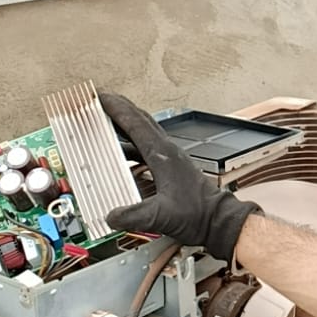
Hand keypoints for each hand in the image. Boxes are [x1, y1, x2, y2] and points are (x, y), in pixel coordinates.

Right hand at [100, 91, 261, 262]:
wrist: (217, 220)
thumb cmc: (197, 213)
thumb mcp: (161, 215)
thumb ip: (134, 216)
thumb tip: (110, 216)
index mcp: (163, 154)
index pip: (135, 123)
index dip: (116, 109)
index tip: (100, 97)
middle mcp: (166, 151)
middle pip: (140, 121)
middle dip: (119, 108)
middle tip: (101, 101)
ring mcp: (169, 159)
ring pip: (144, 134)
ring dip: (125, 126)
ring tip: (106, 124)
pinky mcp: (170, 169)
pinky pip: (146, 150)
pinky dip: (131, 147)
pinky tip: (121, 157)